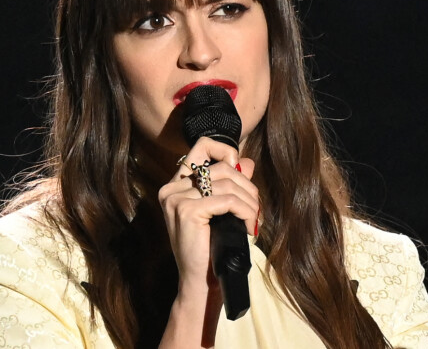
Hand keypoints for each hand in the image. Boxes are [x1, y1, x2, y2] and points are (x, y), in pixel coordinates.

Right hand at [158, 137, 258, 289]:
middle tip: (255, 208)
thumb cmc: (211, 247)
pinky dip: (245, 211)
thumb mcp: (222, 210)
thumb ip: (232, 184)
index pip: (201, 146)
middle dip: (246, 186)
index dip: (225, 150)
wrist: (201, 282)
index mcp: (177, 184)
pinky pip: (227, 200)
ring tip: (254, 219)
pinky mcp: (186, 210)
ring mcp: (176, 198)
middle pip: (221, 167)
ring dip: (249, 202)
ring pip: (227, 184)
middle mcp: (172, 188)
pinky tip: (249, 226)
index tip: (240, 170)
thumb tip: (248, 162)